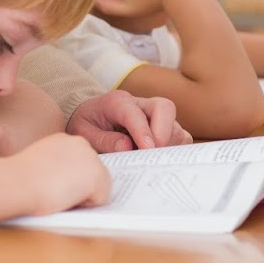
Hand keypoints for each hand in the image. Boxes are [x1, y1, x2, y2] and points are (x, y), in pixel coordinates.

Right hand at [14, 133, 112, 212]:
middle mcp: (82, 144)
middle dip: (80, 187)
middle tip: (56, 190)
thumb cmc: (20, 178)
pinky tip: (65, 197)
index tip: (53, 182)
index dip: (69, 179)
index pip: (80, 164)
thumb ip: (57, 165)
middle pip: (93, 174)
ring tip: (58, 193)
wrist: (17, 182)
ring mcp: (92, 159)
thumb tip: (67, 180)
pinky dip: (85, 205)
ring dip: (82, 195)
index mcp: (65, 139)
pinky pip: (100, 200)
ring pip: (99, 187)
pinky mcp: (98, 176)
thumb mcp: (40, 163)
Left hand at [66, 88, 190, 151]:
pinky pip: (179, 136)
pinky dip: (174, 149)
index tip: (147, 149)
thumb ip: (103, 140)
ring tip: (151, 160)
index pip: (135, 112)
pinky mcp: (164, 127)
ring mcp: (154, 115)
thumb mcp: (84, 133)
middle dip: (163, 132)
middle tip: (152, 154)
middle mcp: (140, 104)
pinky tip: (159, 160)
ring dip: (168, 144)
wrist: (89, 117)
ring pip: (175, 124)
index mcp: (117, 102)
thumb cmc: (87, 124)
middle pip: (164, 108)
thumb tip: (127, 147)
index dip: (143, 131)